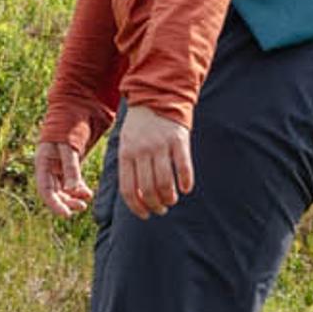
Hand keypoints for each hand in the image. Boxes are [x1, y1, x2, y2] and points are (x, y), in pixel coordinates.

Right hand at [33, 131, 93, 218]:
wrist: (78, 107)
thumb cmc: (71, 124)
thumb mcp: (69, 146)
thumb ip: (71, 168)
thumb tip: (73, 191)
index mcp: (43, 162)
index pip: (45, 189)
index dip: (54, 204)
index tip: (66, 214)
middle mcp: (49, 167)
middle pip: (54, 192)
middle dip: (66, 202)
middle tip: (81, 207)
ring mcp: (59, 166)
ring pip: (63, 190)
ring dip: (73, 198)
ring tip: (85, 201)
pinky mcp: (69, 165)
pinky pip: (71, 183)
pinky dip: (78, 190)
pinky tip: (87, 193)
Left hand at [114, 104, 194, 219]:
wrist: (156, 96)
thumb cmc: (140, 127)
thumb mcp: (126, 144)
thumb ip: (129, 167)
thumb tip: (135, 198)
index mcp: (126, 154)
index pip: (129, 190)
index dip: (137, 207)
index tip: (145, 215)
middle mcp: (142, 151)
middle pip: (148, 190)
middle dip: (155, 205)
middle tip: (161, 209)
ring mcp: (160, 145)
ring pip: (165, 183)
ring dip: (169, 198)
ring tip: (172, 200)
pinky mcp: (178, 140)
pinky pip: (183, 167)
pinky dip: (186, 182)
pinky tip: (186, 188)